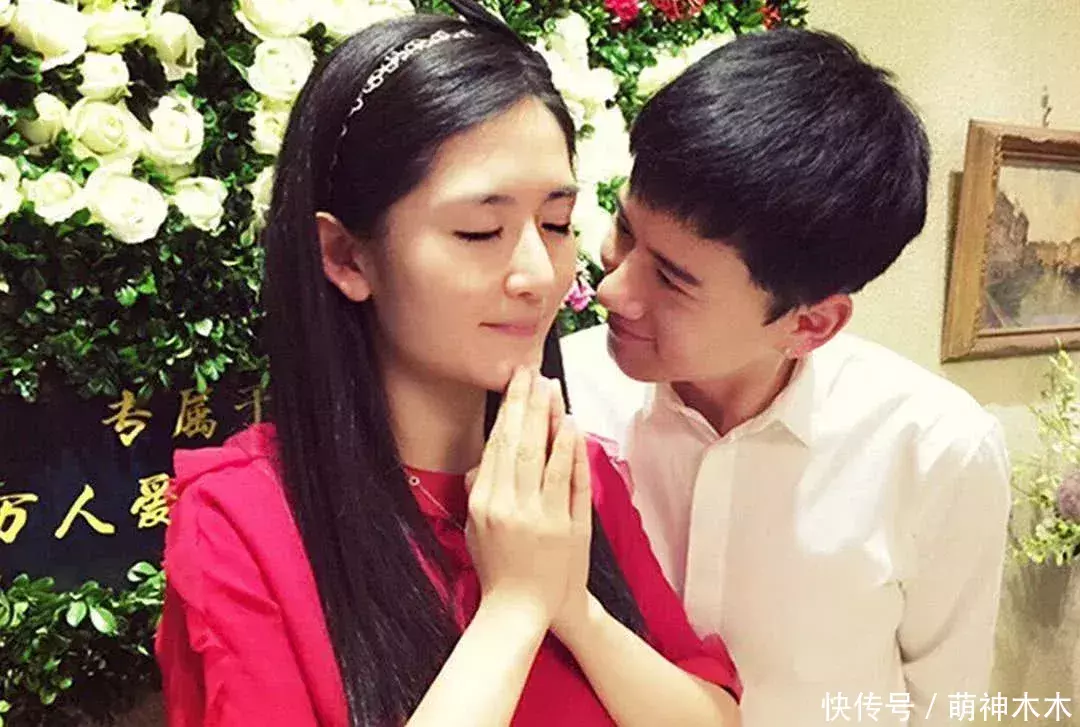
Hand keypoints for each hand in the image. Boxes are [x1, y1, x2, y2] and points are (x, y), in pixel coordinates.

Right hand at [465, 368, 590, 629]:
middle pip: (518, 443)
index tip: (514, 383)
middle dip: (526, 403)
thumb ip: (477, 490)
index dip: (506, 411)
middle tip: (532, 372)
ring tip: (553, 388)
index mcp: (483, 503)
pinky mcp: (566, 525)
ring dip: (549, 418)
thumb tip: (482, 458)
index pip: (496, 446)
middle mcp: (508, 505)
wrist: (522, 609)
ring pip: (544, 456)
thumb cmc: (498, 567)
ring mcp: (539, 515)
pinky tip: (571, 426)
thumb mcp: (474, 528)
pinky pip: (569, 480)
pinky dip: (570, 451)